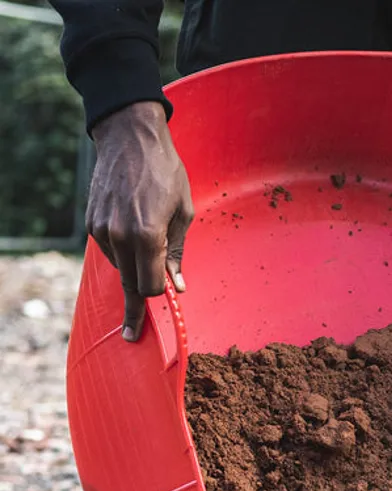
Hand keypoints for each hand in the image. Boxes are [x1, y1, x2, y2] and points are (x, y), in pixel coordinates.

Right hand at [88, 101, 192, 341]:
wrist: (129, 138)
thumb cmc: (165, 173)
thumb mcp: (183, 213)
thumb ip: (178, 252)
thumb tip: (177, 285)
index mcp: (147, 236)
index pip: (150, 286)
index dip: (160, 294)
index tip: (164, 305)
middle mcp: (121, 237)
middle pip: (131, 285)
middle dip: (135, 309)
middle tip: (131, 335)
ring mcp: (103, 231)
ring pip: (120, 269)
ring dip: (134, 272)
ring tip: (149, 248)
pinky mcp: (92, 224)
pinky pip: (111, 252)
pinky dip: (123, 255)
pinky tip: (134, 238)